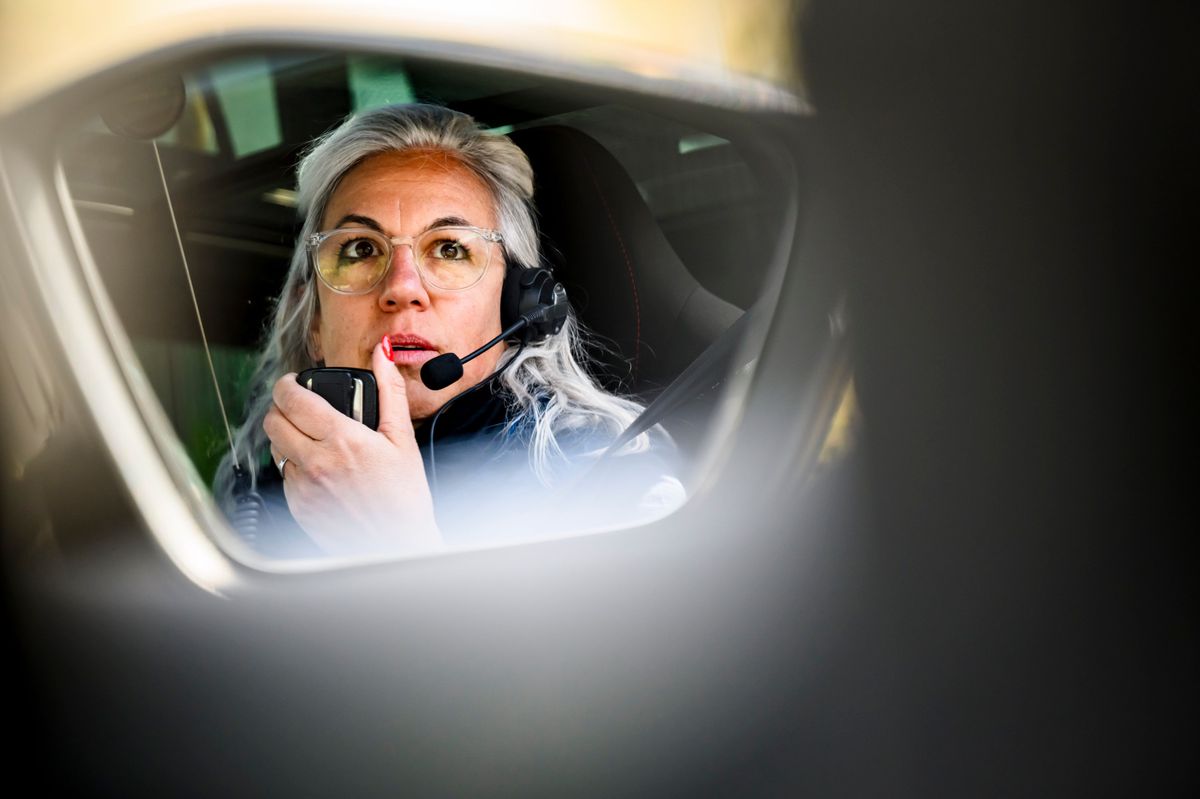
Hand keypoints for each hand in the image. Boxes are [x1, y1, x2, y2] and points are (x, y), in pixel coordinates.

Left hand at [264, 339, 439, 555]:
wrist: (398, 544)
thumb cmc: (405, 496)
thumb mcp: (402, 438)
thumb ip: (389, 392)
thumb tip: (382, 355)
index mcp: (341, 439)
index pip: (293, 399)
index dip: (287, 384)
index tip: (294, 382)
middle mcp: (316, 463)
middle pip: (273, 420)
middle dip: (281, 407)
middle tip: (299, 407)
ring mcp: (303, 487)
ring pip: (275, 448)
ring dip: (286, 437)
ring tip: (310, 438)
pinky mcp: (298, 507)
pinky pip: (284, 477)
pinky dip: (295, 467)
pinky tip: (320, 470)